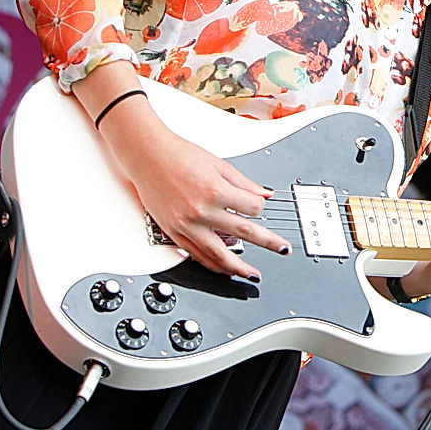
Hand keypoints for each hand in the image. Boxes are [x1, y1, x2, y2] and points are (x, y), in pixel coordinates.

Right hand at [115, 125, 290, 279]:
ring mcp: (186, 225)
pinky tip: (225, 268)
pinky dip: (213, 265)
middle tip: (283, 249)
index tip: (260, 206)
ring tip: (253, 273)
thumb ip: (244, 183)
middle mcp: (201, 212)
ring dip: (240, 267)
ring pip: (219, 255)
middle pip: (244, 233)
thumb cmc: (179, 155)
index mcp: (215, 191)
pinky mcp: (174, 233)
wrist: (147, 156)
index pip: (252, 208)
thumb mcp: (218, 164)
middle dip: (268, 243)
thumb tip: (265, 195)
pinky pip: (197, 256)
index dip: (261, 207)